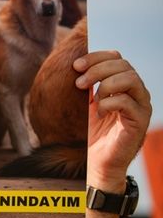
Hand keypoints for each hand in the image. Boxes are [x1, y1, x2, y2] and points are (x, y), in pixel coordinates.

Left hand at [74, 51, 151, 191]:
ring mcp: (141, 105)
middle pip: (123, 65)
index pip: (117, 58)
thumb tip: (78, 63)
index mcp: (125, 84)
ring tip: (91, 99)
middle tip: (79, 83)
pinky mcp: (140, 120)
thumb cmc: (94, 132)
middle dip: (97, 70)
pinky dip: (108, 103)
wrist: (98, 160)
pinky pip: (126, 102)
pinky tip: (99, 113)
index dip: (96, 57)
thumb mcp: (88, 103)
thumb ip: (88, 84)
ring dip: (105, 85)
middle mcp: (137, 92)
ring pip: (130, 78)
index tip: (76, 65)